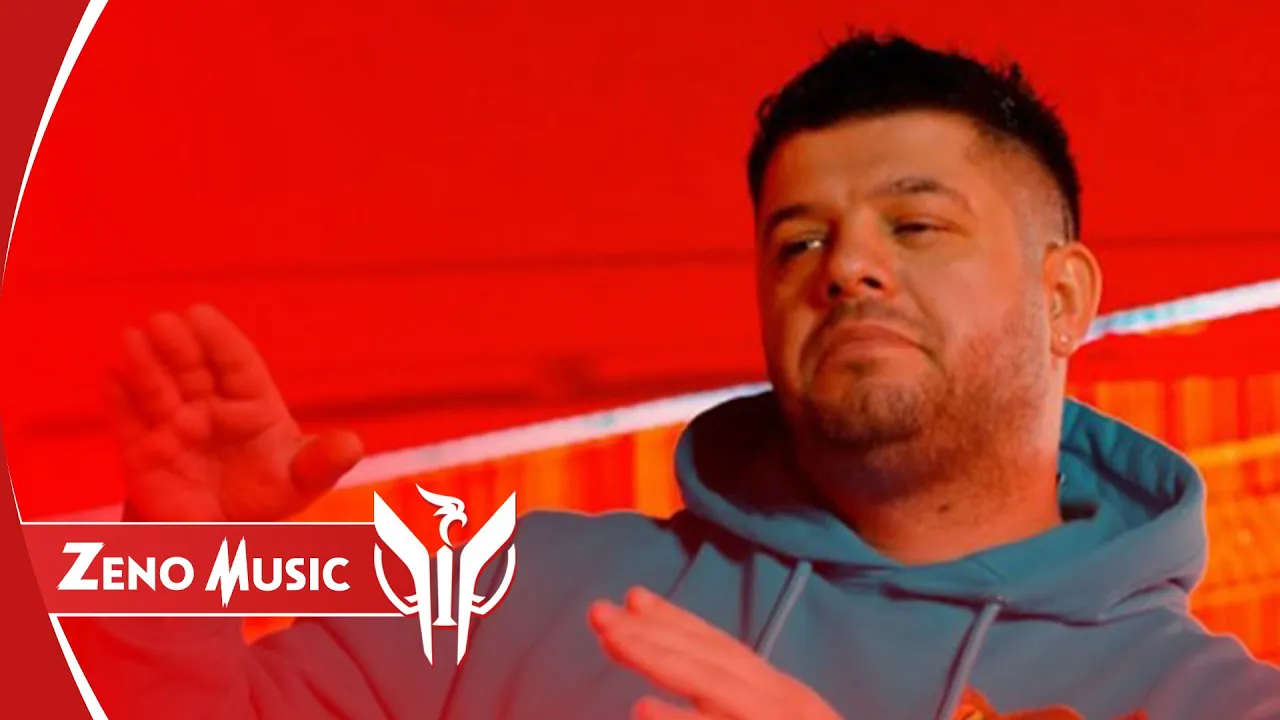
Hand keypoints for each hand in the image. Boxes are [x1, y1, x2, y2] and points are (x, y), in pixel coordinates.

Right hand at [107, 304, 363, 521]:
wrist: (225, 531)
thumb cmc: (268, 490)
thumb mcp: (301, 480)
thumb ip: (323, 462)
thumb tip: (354, 445)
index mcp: (252, 402)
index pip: (236, 364)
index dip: (218, 339)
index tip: (199, 313)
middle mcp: (210, 406)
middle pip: (193, 371)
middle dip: (177, 347)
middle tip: (162, 321)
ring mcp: (175, 428)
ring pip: (158, 392)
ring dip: (144, 366)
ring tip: (132, 338)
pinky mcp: (144, 454)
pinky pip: (129, 425)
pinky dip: (118, 401)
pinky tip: (109, 376)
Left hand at [588, 586, 841, 719]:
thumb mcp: (783, 716)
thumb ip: (735, 700)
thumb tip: (670, 699)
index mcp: (783, 696)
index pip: (724, 650)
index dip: (678, 620)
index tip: (633, 597)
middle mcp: (784, 704)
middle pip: (711, 660)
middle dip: (652, 633)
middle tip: (598, 613)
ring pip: (714, 687)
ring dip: (661, 658)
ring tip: (611, 639)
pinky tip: (641, 708)